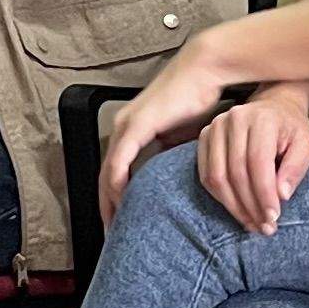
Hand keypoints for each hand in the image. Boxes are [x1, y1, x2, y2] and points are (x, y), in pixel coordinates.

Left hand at [93, 37, 273, 216]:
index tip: (120, 223)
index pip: (114, 173)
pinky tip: (121, 201)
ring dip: (109, 202)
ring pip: (107, 173)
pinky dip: (117, 183)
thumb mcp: (182, 137)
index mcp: (131, 131)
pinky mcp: (136, 126)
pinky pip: (119, 161)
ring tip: (115, 226)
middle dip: (106, 209)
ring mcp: (126, 126)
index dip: (113, 201)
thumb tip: (172, 180)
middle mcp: (123, 128)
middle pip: (105, 177)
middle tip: (111, 235)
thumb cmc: (197, 99)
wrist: (203, 72)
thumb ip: (171, 157)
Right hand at [195, 87, 308, 236]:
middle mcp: (233, 119)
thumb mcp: (306, 146)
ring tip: (251, 224)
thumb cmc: (292, 129)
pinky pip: (206, 175)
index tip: (273, 218)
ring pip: (217, 176)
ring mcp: (214, 127)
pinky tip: (237, 210)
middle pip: (236, 172)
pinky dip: (220, 197)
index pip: (258, 162)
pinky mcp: (204, 137)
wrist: (274, 107)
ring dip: (234, 206)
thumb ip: (296, 168)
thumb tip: (281, 195)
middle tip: (264, 227)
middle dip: (250, 205)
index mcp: (262, 119)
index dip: (264, 193)